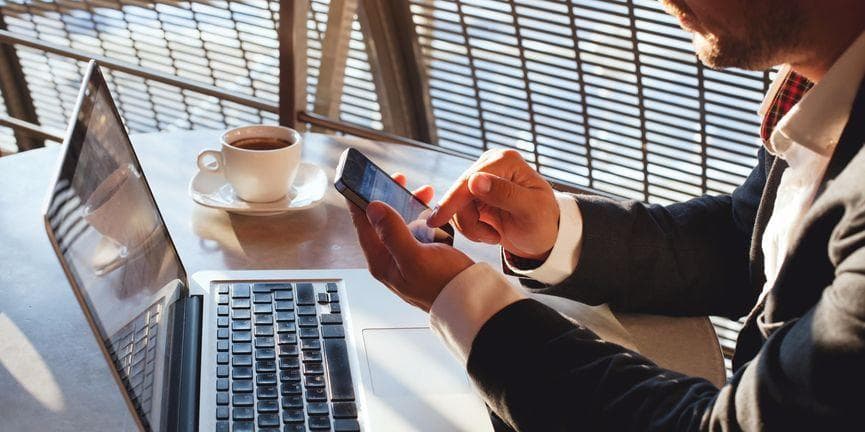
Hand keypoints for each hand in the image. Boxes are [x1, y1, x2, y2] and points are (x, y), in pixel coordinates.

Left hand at [345, 174, 474, 311]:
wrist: (470, 300)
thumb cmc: (444, 285)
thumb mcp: (415, 257)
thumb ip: (392, 233)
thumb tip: (373, 208)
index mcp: (381, 261)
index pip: (362, 224)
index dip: (358, 199)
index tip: (359, 178)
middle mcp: (390, 258)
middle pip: (380, 220)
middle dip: (389, 196)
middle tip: (397, 179)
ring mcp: (406, 256)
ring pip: (400, 222)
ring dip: (408, 204)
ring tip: (423, 192)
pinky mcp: (422, 254)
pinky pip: (416, 229)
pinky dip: (421, 215)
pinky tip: (430, 208)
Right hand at [426, 149, 558, 259]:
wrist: (544, 238)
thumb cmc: (544, 223)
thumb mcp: (530, 211)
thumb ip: (504, 194)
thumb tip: (474, 179)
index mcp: (505, 161)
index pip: (469, 180)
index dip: (452, 201)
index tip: (436, 221)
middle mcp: (491, 164)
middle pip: (459, 193)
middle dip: (470, 221)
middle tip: (489, 238)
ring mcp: (482, 179)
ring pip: (456, 206)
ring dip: (471, 227)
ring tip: (494, 236)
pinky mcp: (475, 194)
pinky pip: (459, 213)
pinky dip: (471, 228)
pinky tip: (489, 233)